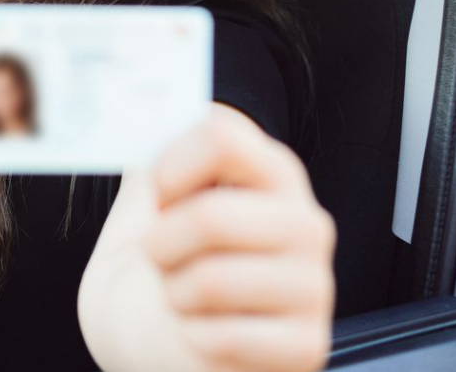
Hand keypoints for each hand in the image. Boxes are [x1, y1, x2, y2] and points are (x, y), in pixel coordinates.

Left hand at [144, 104, 335, 371]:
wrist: (160, 346)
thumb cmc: (160, 270)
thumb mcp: (145, 202)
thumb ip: (150, 153)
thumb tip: (141, 110)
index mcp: (271, 172)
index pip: (223, 136)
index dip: (171, 166)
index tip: (158, 193)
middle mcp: (304, 223)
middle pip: (211, 216)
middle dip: (161, 245)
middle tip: (160, 257)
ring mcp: (313, 287)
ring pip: (214, 280)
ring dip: (175, 294)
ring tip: (183, 295)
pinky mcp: (307, 346)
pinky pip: (225, 337)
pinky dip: (193, 337)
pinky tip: (203, 333)